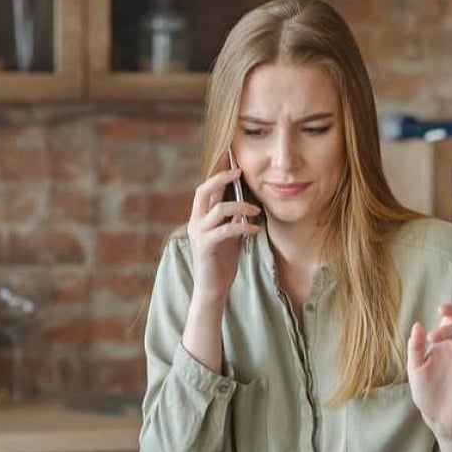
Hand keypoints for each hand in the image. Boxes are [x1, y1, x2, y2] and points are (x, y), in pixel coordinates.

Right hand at [187, 168, 259, 302]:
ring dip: (241, 206)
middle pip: (204, 190)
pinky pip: (226, 229)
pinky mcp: (206, 246)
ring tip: (256, 210)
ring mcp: (199, 233)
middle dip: (221, 178)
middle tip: (239, 172)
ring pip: (218, 208)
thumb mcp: (230, 236)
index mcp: (200, 217)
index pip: (206, 190)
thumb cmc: (221, 263)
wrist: (212, 289)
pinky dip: (243, 226)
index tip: (234, 163)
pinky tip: (255, 229)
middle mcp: (196, 222)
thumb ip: (234, 219)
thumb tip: (248, 204)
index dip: (218, 173)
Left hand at [406, 304, 451, 442]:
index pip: (449, 322)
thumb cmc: (425, 391)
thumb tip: (418, 325)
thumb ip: (415, 347)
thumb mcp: (415, 368)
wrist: (438, 416)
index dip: (449, 312)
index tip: (441, 309)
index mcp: (443, 344)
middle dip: (449, 327)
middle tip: (434, 337)